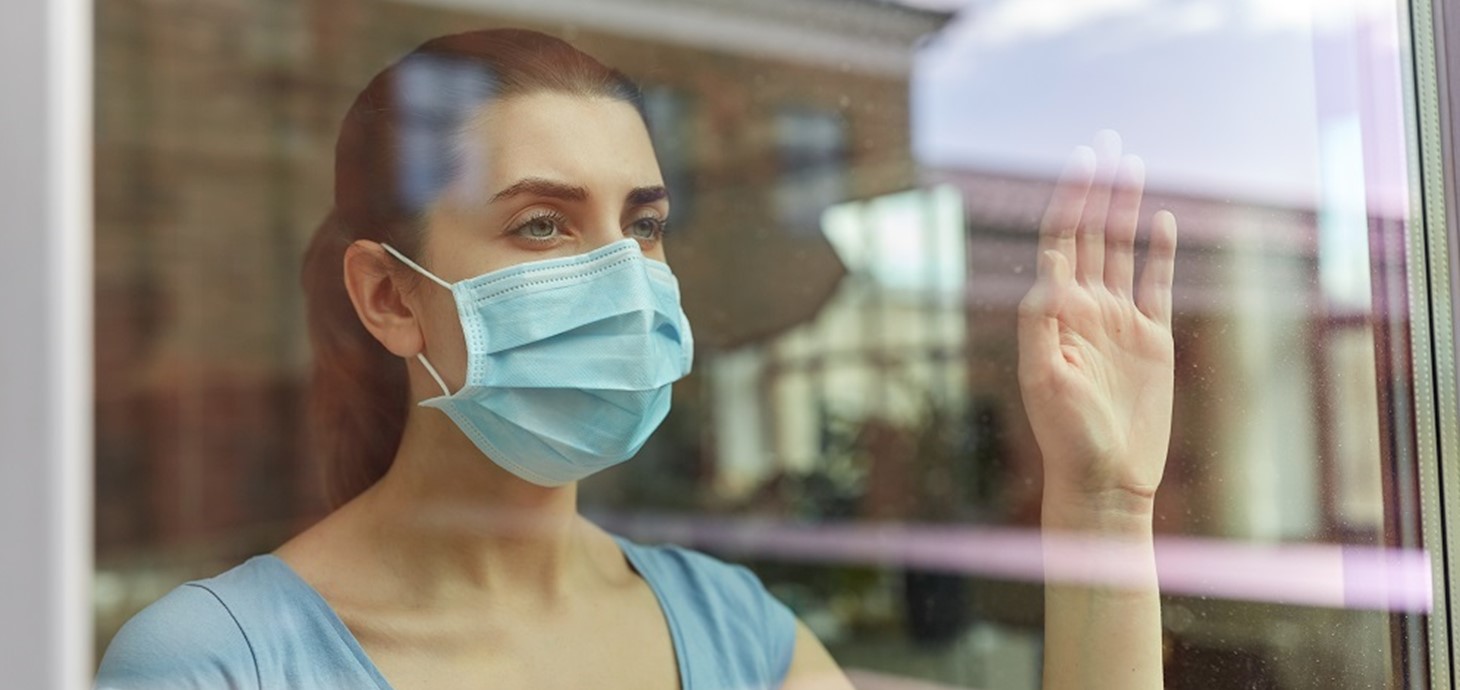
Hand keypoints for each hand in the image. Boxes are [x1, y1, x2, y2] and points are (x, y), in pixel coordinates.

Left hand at [1017, 131, 1177, 517]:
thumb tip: (1051, 265)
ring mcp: (1119, 322)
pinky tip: (1162, 221)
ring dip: (1124, 209)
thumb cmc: (1066, 435)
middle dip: (1096, 189)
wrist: (1105, 478)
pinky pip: (1156, 285)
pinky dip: (1159, 252)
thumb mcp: (1043, 376)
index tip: (1081, 162)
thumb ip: (1042, 320)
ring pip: (1122, 251)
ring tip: (1130, 167)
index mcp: (1055, 312)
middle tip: (1106, 143)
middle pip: (1090, 235)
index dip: (1069, 201)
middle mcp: (1085, 309)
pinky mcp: (1152, 340)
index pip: (1061, 242)